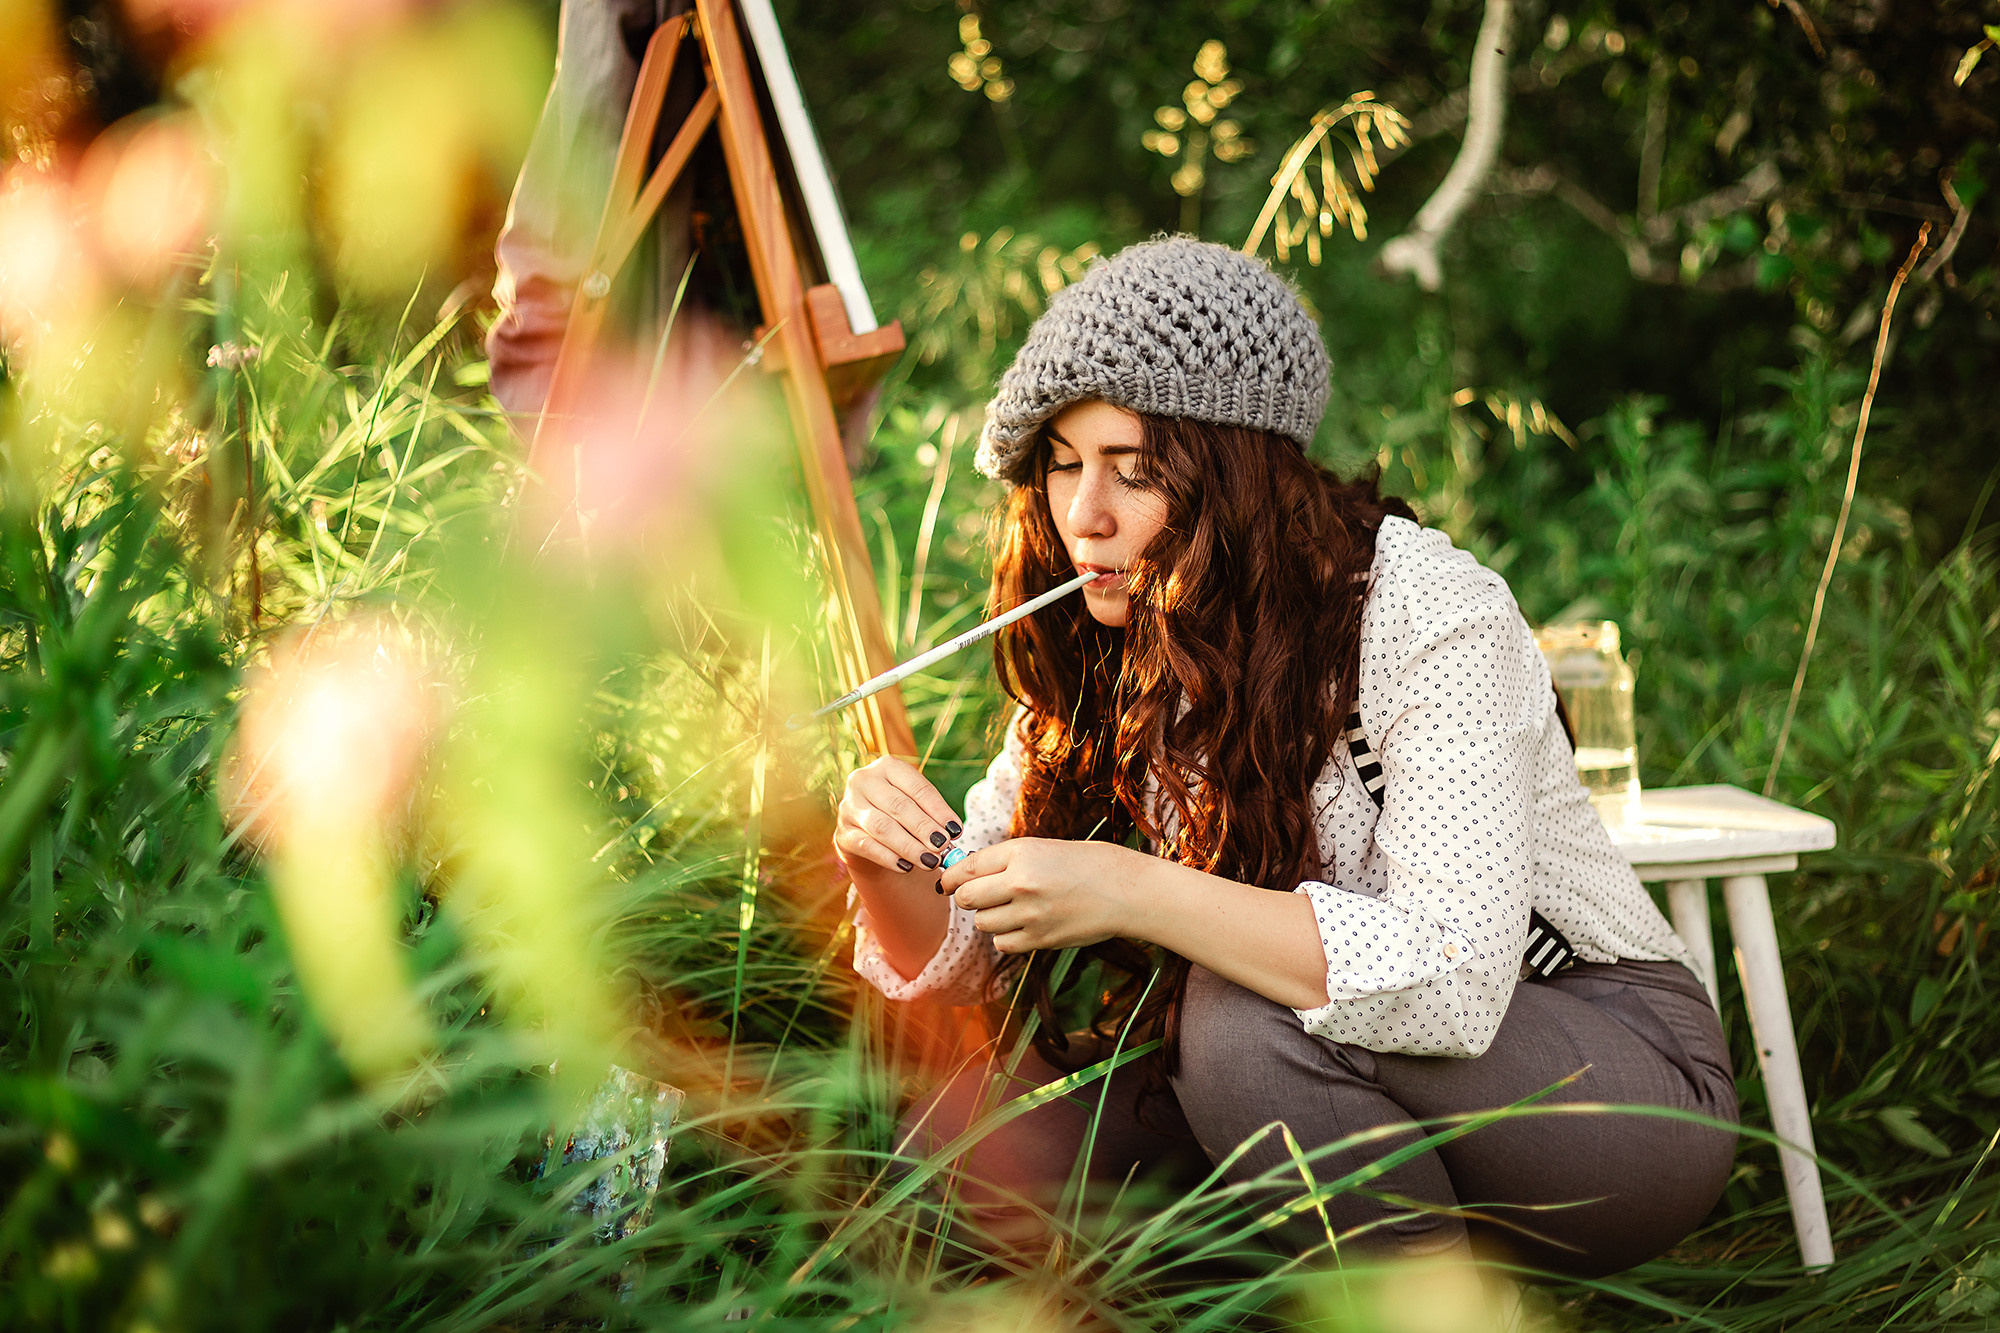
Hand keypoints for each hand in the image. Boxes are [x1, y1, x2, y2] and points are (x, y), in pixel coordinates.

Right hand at [834, 754, 962, 881]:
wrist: (867, 834)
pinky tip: (906, 867)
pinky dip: (889, 858)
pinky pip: (867, 846)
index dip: (938, 809)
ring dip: (909, 846)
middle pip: (898, 806)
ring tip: (930, 861)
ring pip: (882, 827)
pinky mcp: (842, 834)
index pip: (917, 787)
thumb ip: (932, 815)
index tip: (956, 830)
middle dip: (924, 828)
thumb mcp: (915, 805)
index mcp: (886, 766)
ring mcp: (849, 807)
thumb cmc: (898, 815)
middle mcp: (863, 781)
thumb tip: (952, 832)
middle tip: (943, 846)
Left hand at [939, 838, 1154, 953]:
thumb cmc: (1085, 863)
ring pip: (982, 923)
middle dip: (966, 898)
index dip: (950, 877)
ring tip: (1012, 908)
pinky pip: (1002, 943)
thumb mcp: (1042, 848)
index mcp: (1021, 852)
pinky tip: (1024, 924)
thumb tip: (963, 874)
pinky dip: (1006, 937)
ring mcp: (1030, 914)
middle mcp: (1021, 882)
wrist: (1125, 891)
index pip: (966, 868)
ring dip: (989, 917)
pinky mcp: (1040, 940)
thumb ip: (1003, 861)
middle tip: (979, 895)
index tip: (947, 882)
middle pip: (966, 898)